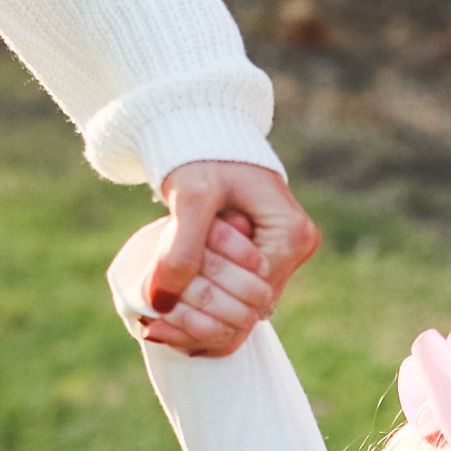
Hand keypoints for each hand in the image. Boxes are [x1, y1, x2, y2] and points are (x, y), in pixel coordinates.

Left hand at [142, 160, 318, 353]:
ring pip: (244, 307)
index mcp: (290, 235)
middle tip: (153, 318)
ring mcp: (284, 254)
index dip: (207, 306)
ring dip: (202, 314)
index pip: (251, 292)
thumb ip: (179, 251)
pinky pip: (239, 295)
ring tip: (156, 318)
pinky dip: (206, 306)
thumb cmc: (202, 156)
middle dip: (203, 313)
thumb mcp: (190, 199)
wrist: (204, 132)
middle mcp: (296, 248)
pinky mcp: (267, 256)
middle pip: (250, 306)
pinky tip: (170, 310)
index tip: (162, 312)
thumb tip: (159, 303)